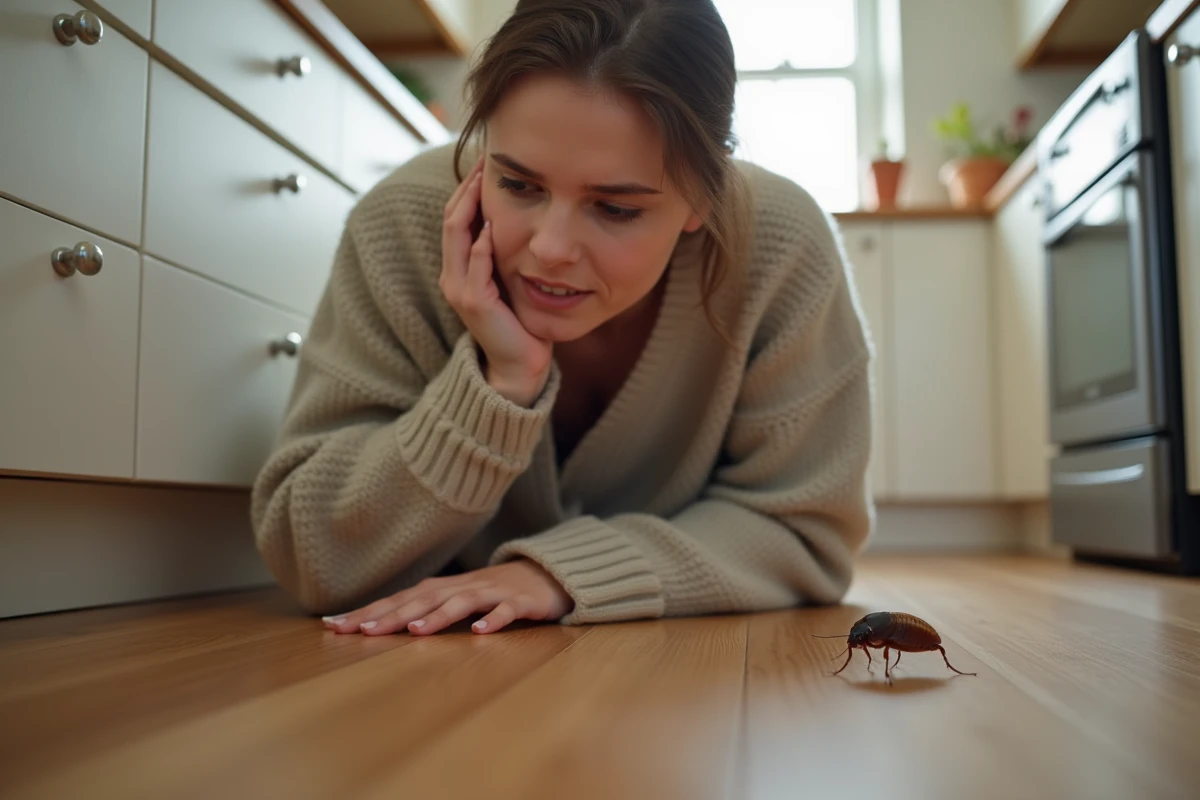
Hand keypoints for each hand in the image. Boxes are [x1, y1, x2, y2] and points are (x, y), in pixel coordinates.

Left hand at [321, 560, 574, 635]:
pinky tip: (481, 632)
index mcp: (443, 588)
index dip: (368, 611)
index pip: (399, 599)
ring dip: (438, 615)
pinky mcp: (520, 601)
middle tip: (362, 630)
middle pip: (423, 599)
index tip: (335, 626)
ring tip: (415, 631)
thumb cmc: (495, 591)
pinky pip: (507, 611)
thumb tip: (381, 624)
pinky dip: (494, 619)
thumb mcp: (457, 598)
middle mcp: (462, 587)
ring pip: (461, 602)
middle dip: (392, 614)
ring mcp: (492, 592)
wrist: (546, 573)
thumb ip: (425, 608)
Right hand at [439, 156, 553, 405]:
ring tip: (484, 180)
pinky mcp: (475, 304)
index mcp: (458, 268)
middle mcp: (453, 276)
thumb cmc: (517, 321)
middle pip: (451, 220)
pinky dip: (481, 245)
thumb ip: (504, 254)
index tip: (484, 162)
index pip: (455, 218)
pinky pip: (475, 267)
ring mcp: (460, 290)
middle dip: (466, 188)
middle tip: (482, 159)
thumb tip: (515, 219)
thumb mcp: (508, 280)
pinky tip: (492, 225)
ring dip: (470, 206)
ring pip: (456, 237)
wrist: (518, 364)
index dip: (466, 189)